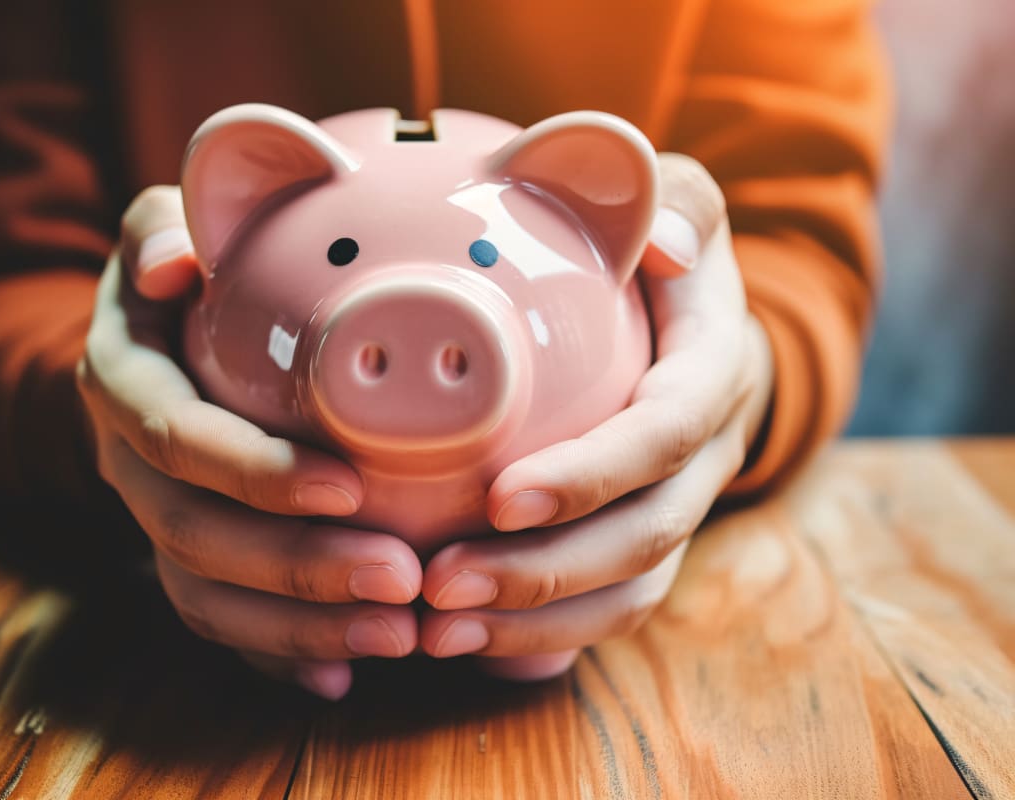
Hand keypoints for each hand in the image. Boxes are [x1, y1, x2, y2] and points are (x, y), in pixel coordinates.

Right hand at [77, 186, 421, 699]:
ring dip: (302, 624)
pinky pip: (220, 623)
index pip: (181, 438)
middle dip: (300, 565)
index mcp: (126, 385)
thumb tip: (169, 260)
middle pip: (199, 535)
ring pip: (210, 594)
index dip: (256, 471)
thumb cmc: (184, 274)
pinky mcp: (188, 560)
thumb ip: (161, 229)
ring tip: (397, 631)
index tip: (349, 485)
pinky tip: (342, 673)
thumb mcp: (161, 228)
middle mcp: (132, 465)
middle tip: (401, 577)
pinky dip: (278, 654)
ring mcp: (156, 521)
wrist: (156, 341)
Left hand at [418, 155, 774, 678]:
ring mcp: (680, 508)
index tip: (500, 498)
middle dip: (544, 572)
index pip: (666, 434)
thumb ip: (675, 203)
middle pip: (645, 537)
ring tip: (437, 631)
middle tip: (442, 586)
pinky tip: (466, 646)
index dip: (592, 474)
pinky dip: (542, 638)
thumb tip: (667, 242)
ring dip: (535, 622)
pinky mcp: (645, 544)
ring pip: (628, 592)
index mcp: (713, 373)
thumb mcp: (680, 202)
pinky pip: (607, 611)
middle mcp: (707, 457)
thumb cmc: (665, 255)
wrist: (698, 324)